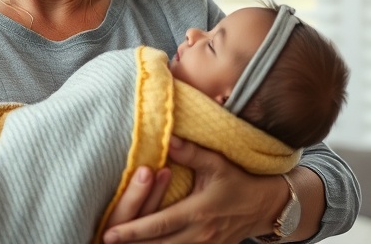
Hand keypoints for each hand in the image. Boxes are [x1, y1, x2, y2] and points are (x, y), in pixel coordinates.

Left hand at [103, 137, 276, 243]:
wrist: (266, 206)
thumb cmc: (239, 181)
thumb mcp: (218, 163)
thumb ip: (191, 152)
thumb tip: (167, 138)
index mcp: (198, 212)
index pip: (158, 225)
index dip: (132, 231)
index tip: (109, 233)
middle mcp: (200, 235)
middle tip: (104, 242)